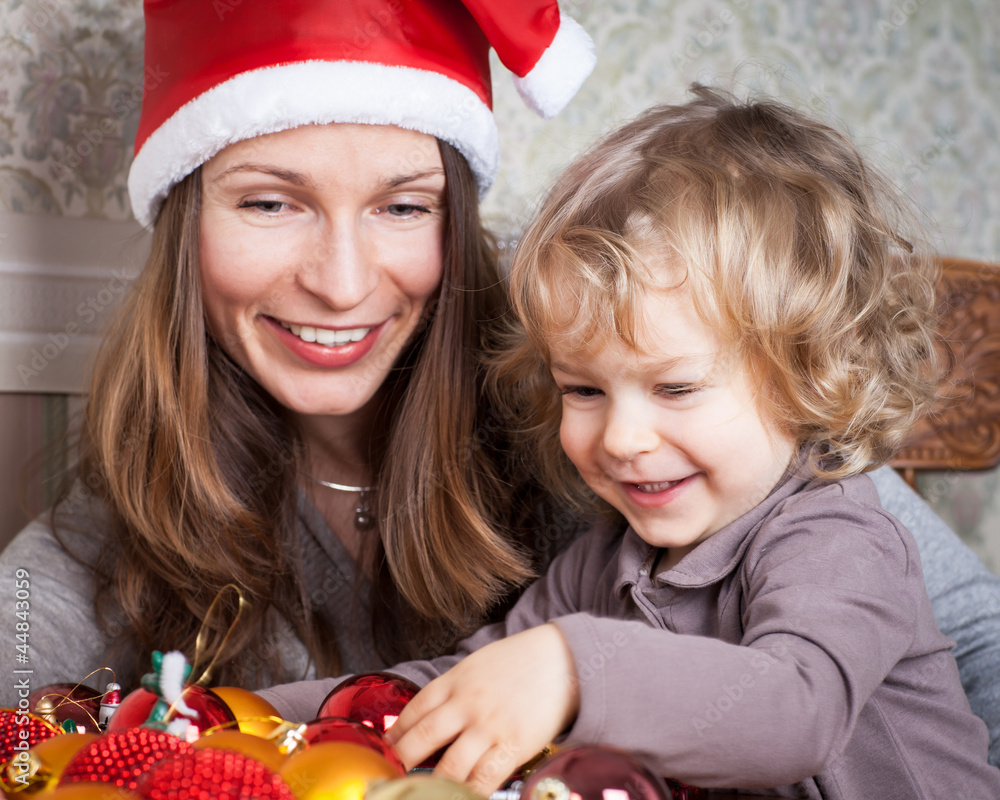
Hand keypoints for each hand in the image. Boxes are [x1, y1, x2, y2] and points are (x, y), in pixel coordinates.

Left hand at [386, 624, 579, 794]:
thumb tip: (429, 718)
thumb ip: (452, 690)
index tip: (383, 751)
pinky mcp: (513, 746)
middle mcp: (466, 705)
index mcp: (454, 682)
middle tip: (390, 778)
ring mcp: (489, 727)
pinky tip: (458, 798)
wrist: (563, 658)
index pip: (413, 712)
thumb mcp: (476, 665)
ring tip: (421, 792)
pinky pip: (484, 779)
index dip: (394, 736)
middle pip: (421, 741)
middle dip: (401, 763)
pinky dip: (468, 794)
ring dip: (431, 785)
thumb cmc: (519, 661)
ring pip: (448, 768)